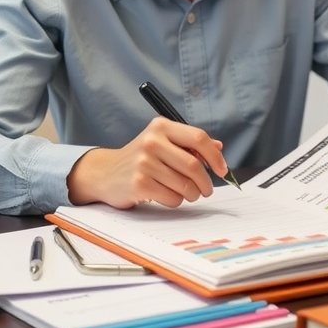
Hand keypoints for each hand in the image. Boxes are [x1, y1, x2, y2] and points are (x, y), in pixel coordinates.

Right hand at [67, 117, 229, 208]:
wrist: (105, 173)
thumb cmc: (140, 158)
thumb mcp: (163, 142)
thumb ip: (190, 144)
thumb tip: (218, 148)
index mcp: (161, 126)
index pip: (198, 137)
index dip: (215, 157)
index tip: (222, 170)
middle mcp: (152, 141)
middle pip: (194, 165)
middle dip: (205, 182)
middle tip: (206, 189)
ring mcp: (144, 163)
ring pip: (185, 185)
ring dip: (192, 194)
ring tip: (187, 193)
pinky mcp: (139, 184)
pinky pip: (173, 198)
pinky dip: (176, 201)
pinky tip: (167, 195)